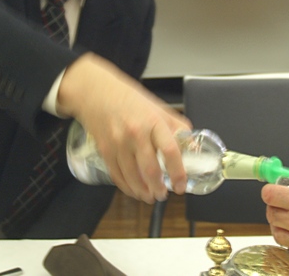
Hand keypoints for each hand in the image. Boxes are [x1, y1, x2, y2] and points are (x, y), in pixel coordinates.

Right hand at [57, 53, 191, 203]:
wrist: (96, 92)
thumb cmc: (128, 98)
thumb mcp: (158, 107)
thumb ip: (176, 127)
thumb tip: (192, 147)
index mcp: (153, 121)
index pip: (170, 150)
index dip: (178, 171)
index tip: (182, 184)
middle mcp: (135, 133)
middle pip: (150, 169)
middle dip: (159, 188)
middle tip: (165, 194)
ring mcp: (118, 143)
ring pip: (133, 177)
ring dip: (144, 192)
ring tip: (151, 196)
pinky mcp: (105, 150)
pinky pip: (117, 175)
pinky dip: (127, 187)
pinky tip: (135, 190)